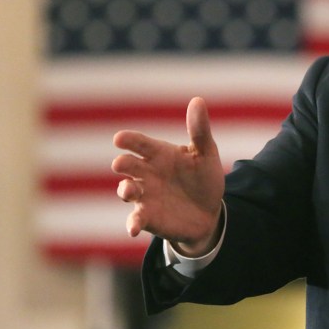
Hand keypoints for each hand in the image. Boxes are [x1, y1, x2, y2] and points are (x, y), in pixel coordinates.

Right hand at [111, 97, 224, 255]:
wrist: (209, 213)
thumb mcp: (206, 154)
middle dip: (123, 164)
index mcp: (159, 154)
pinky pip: (135, 219)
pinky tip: (133, 228)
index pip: (140, 143)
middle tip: (121, 163)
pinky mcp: (148, 217)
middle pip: (128, 165)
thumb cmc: (203, 178)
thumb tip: (197, 100)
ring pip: (127, 190)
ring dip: (125, 189)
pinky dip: (132, 223)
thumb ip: (200, 130)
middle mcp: (147, 173)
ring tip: (128, 190)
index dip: (129, 140)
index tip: (120, 138)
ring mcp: (145, 195)